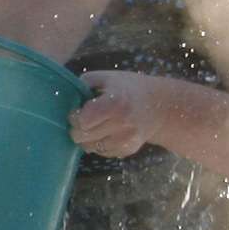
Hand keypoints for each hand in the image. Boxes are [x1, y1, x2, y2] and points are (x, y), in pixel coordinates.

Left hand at [69, 70, 192, 158]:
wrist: (161, 106)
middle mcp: (121, 124)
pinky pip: (101, 152)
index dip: (74, 116)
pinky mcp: (127, 150)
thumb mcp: (109, 77)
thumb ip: (85, 83)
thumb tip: (67, 95)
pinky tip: (106, 131)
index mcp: (115, 103)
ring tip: (95, 125)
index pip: (82, 120)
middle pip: (82, 136)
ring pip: (89, 147)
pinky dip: (98, 144)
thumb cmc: (129, 88)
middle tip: (83, 119)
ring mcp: (125, 140)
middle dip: (77, 128)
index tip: (77, 110)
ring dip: (86, 138)